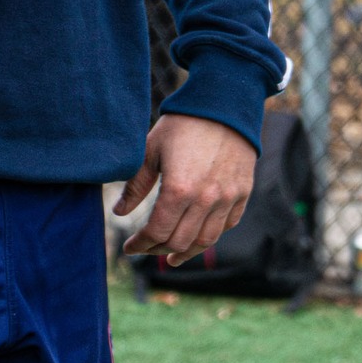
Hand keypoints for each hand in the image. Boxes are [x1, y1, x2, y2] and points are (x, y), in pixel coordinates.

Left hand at [115, 114, 256, 264]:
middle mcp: (206, 200)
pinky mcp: (242, 194)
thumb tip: (118, 213)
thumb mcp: (151, 149)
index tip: (129, 247)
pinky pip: (226, 225)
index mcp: (179, 190)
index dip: (140, 244)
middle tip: (146, 248)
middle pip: (180, 242)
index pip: (157, 232)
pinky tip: (198, 237)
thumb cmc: (183, 125)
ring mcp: (227, 199)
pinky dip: (210, 236)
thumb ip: (136, 185)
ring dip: (186, 252)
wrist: (224, 105)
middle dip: (158, 250)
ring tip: (172, 257)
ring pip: (206, 240)